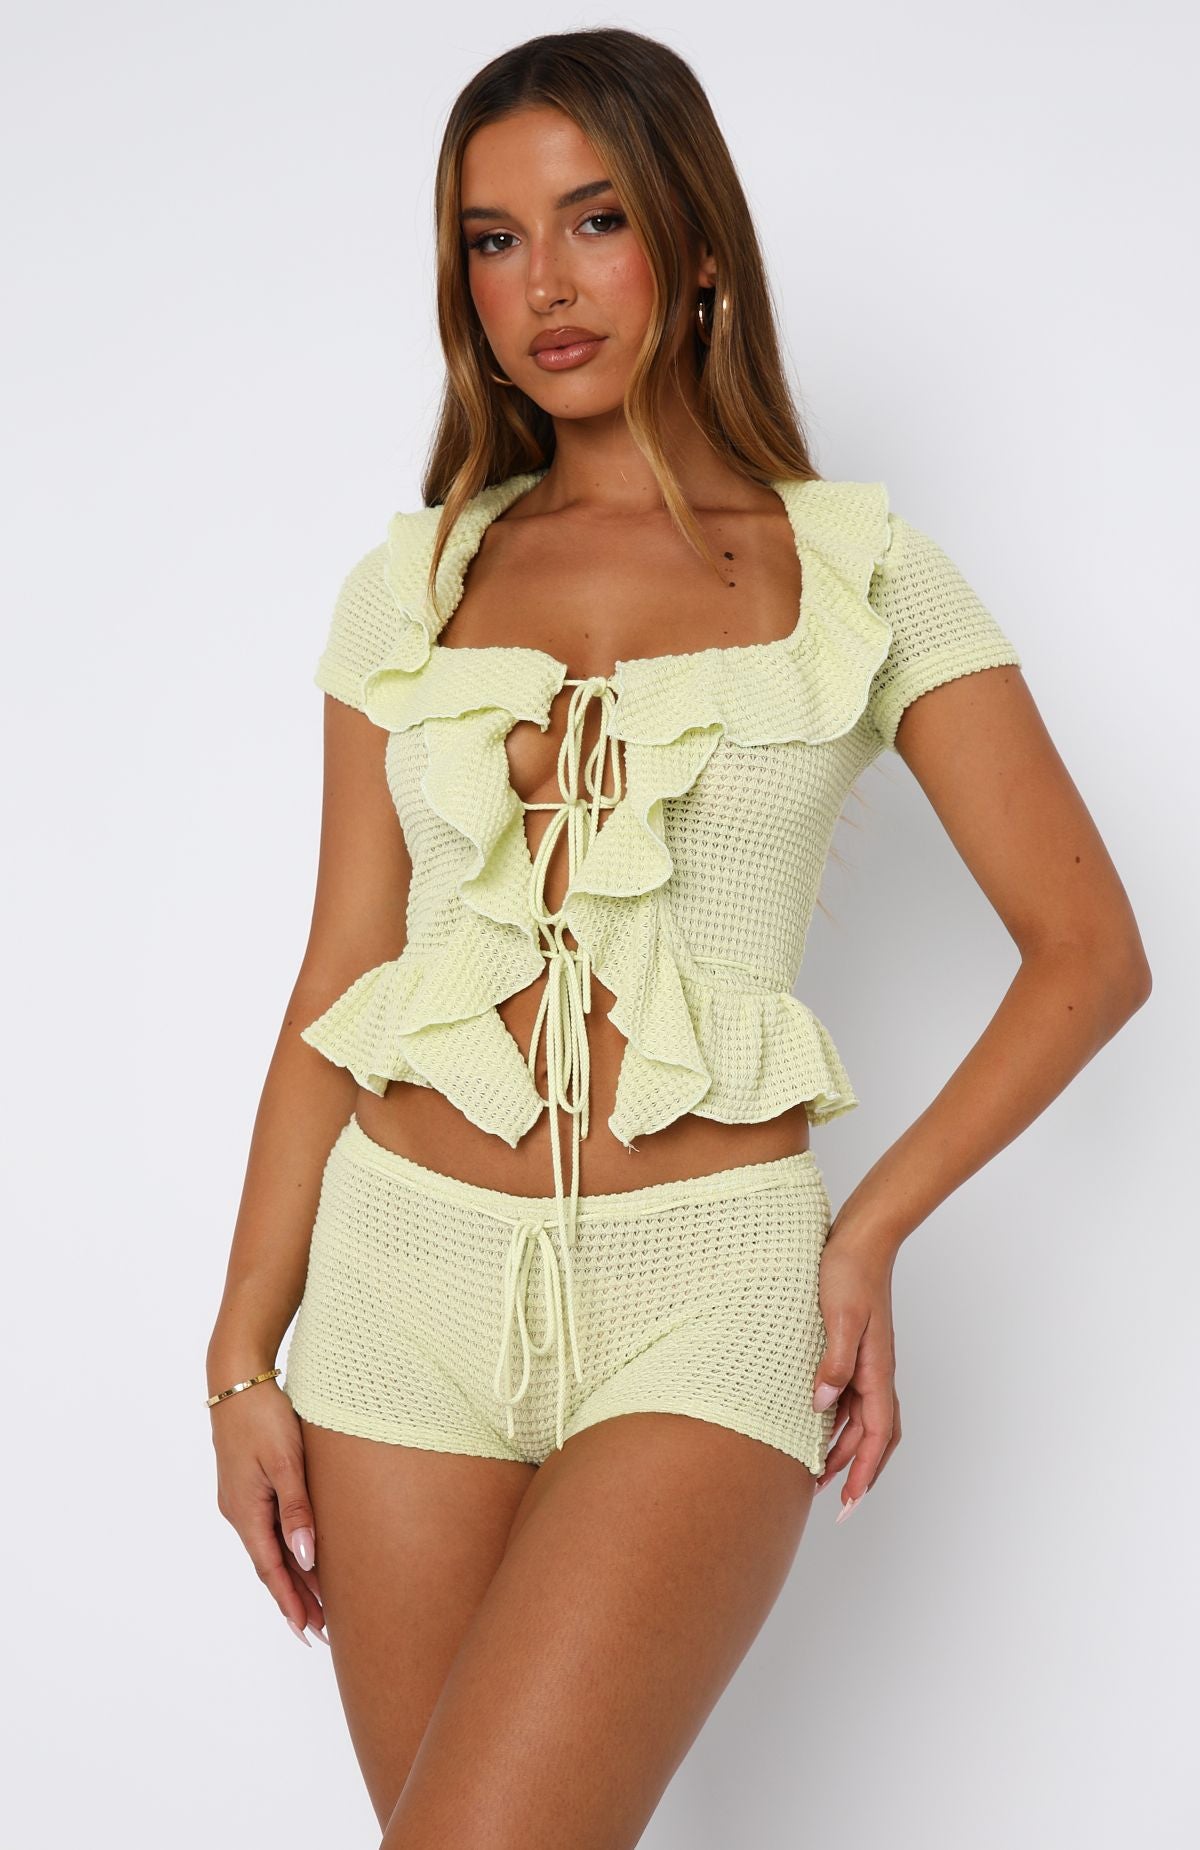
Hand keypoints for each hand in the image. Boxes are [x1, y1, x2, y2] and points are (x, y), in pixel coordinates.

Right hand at [209, 1379, 327, 1645]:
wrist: (237, 1378)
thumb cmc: (264, 1415)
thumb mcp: (286, 1462)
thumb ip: (296, 1510)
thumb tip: (306, 1557)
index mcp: (245, 1511)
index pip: (271, 1570)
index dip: (290, 1602)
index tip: (307, 1632)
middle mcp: (239, 1511)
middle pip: (270, 1565)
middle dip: (295, 1598)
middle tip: (321, 1631)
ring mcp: (241, 1498)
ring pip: (269, 1547)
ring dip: (292, 1576)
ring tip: (317, 1603)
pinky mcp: (248, 1484)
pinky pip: (268, 1528)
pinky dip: (286, 1548)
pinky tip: (300, 1554)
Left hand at [810, 1221, 902, 1515]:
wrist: (861, 1238)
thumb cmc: (849, 1272)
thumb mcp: (838, 1317)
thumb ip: (833, 1363)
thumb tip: (821, 1407)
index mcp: (877, 1370)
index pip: (876, 1435)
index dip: (864, 1472)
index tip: (850, 1503)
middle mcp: (876, 1372)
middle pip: (874, 1437)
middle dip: (857, 1472)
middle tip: (836, 1504)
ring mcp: (868, 1362)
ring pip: (863, 1421)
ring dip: (845, 1450)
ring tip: (818, 1475)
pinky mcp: (856, 1351)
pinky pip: (852, 1400)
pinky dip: (839, 1423)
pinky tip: (817, 1427)